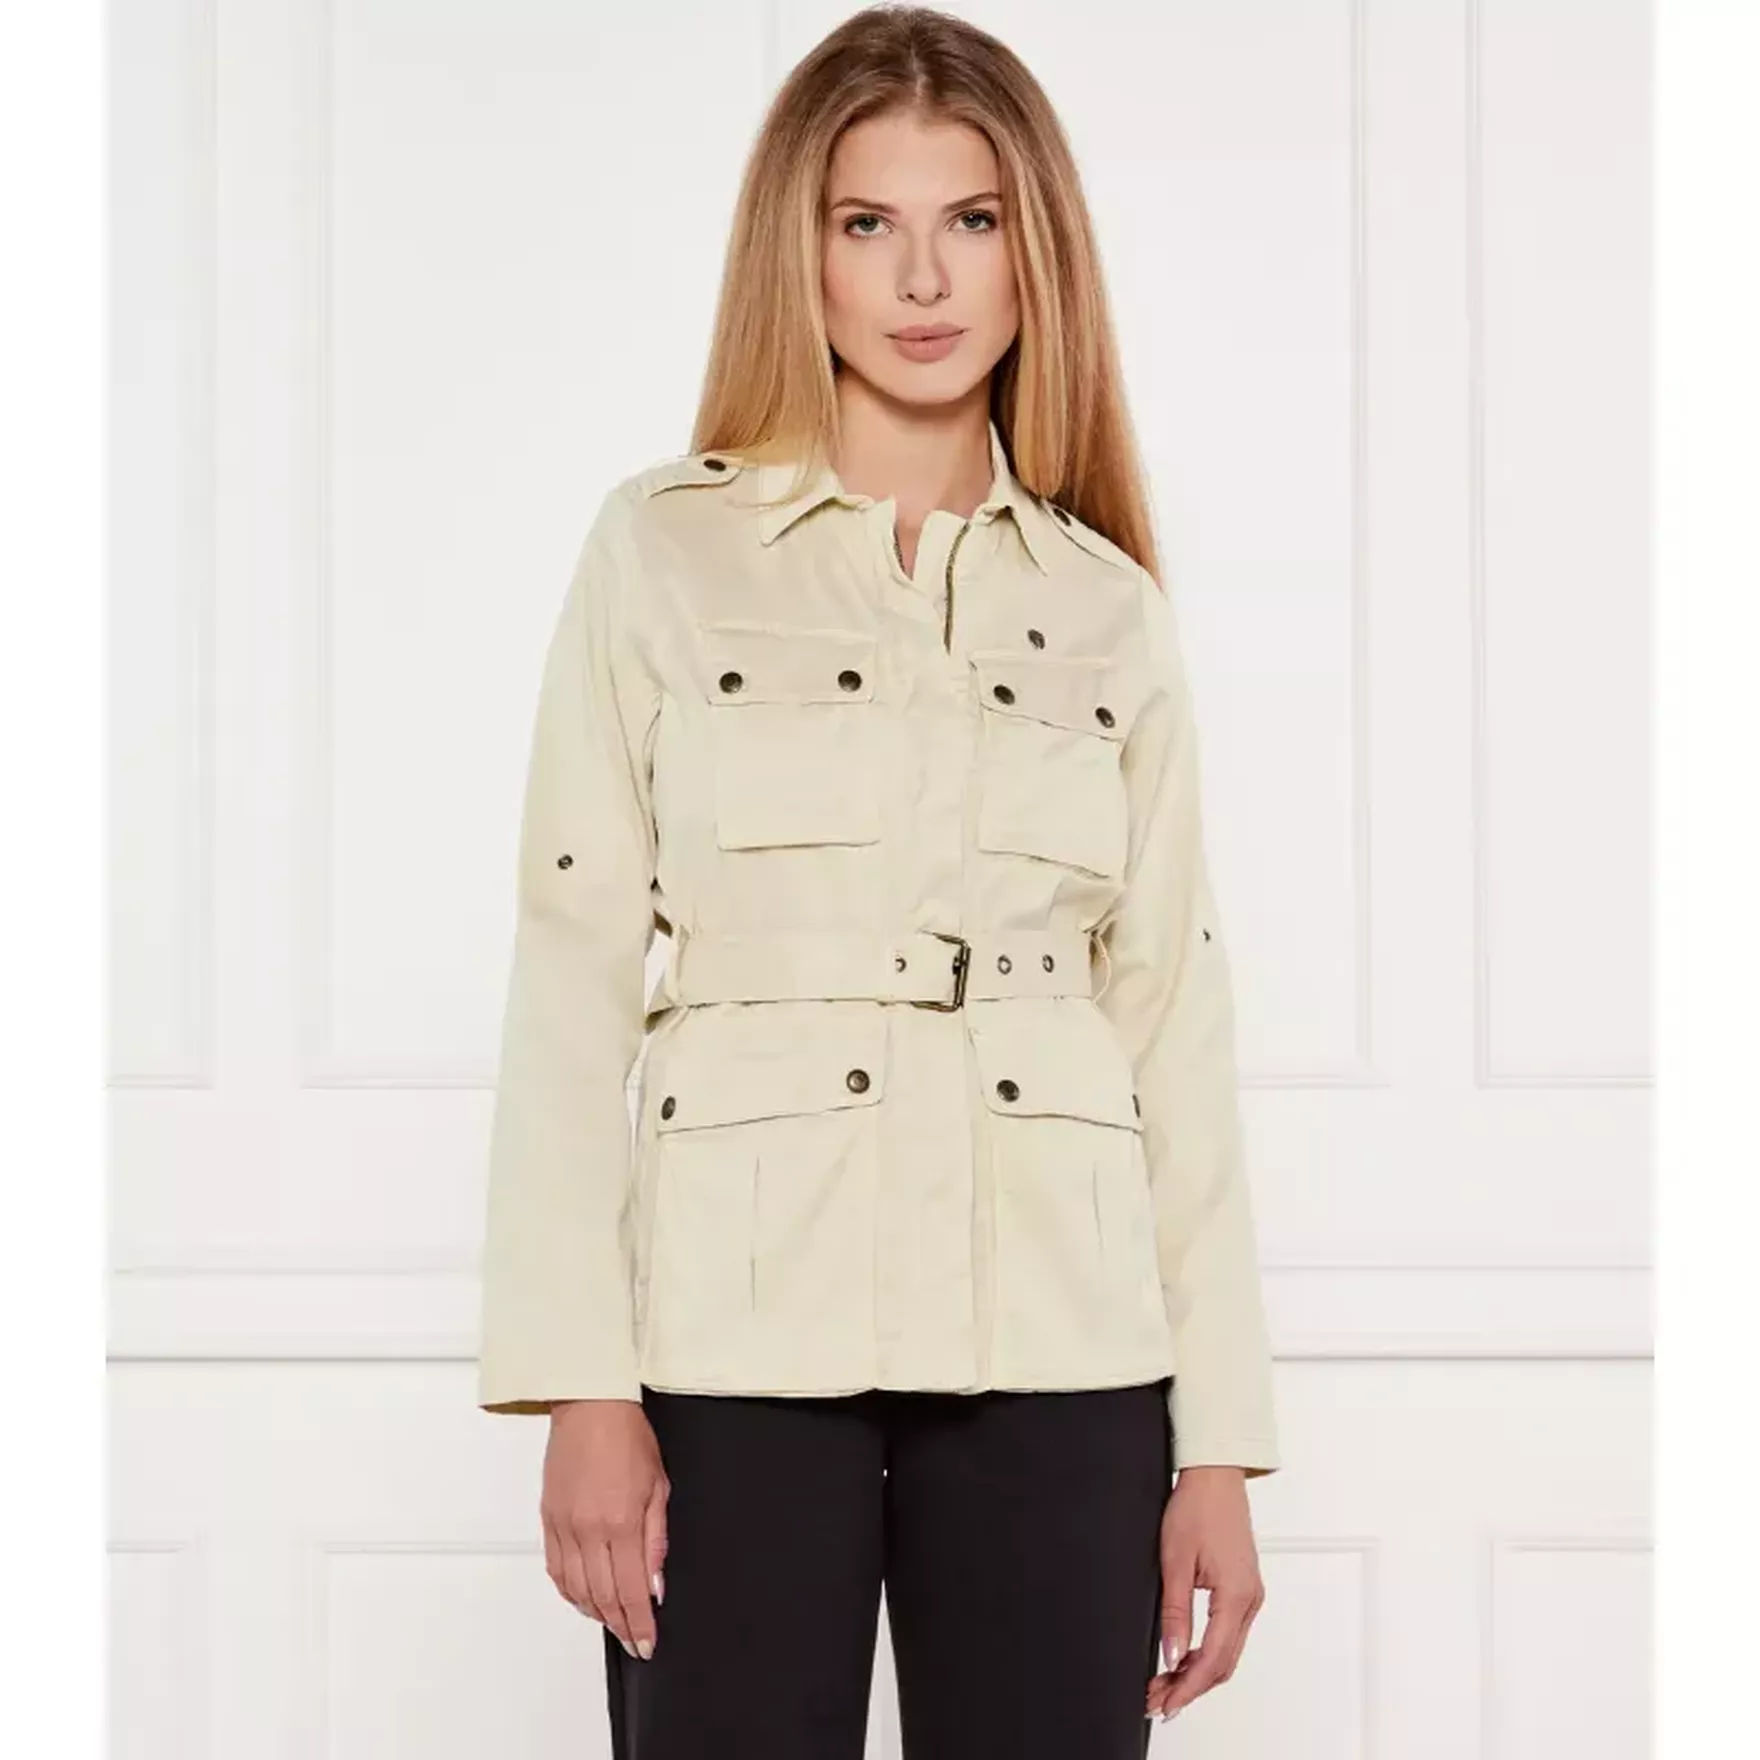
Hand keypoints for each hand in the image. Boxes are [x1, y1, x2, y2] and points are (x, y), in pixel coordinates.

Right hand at [540, 1399, 669, 1659]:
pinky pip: (556, 1570)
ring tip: (612, 1623)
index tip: (646, 1642)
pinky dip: (570, 1592)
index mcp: (620, 1522)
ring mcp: (564, 1527)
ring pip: (576, 1590)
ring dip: (595, 1613)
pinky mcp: (548, 1520)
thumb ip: (656, 1540)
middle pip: (602, 1597)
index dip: (639, 1624)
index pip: (631, 1591)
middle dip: (620, 1626)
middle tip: (633, 1640)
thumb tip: (656, 1584)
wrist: (590, 1407)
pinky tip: (582, 1598)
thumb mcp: (659, 1486)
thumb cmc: (627, 1436)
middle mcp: (588, 1530)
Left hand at [1145, 1465, 1266, 1721]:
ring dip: (1198, 1672)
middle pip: (1223, 1663)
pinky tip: (1184, 1658)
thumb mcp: (1174, 1560)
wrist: (1215, 1477)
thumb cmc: (1196, 1508)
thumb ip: (1175, 1613)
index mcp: (1236, 1595)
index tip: (1165, 1704)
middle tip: (1158, 1700)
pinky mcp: (1243, 1589)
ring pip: (1227, 1652)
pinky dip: (1207, 1652)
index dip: (1187, 1688)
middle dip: (1191, 1687)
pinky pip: (1229, 1634)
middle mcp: (1250, 1600)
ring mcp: (1250, 1595)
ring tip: (1165, 1684)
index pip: (1212, 1659)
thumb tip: (1172, 1656)